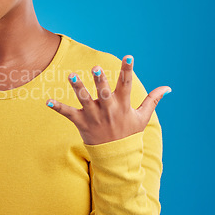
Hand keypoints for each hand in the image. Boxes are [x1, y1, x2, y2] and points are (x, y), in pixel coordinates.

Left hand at [46, 56, 170, 144]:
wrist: (116, 157)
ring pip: (84, 100)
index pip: (126, 85)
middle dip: (100, 80)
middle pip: (104, 92)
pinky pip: (68, 114)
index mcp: (123, 105)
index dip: (127, 70)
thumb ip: (152, 100)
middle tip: (96, 67)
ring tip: (71, 75)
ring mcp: (94, 116)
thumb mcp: (142, 117)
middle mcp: (108, 110)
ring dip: (78, 88)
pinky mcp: (81, 123)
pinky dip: (57, 107)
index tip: (128, 57)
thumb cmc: (129, 133)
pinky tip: (47, 101)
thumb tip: (167, 87)